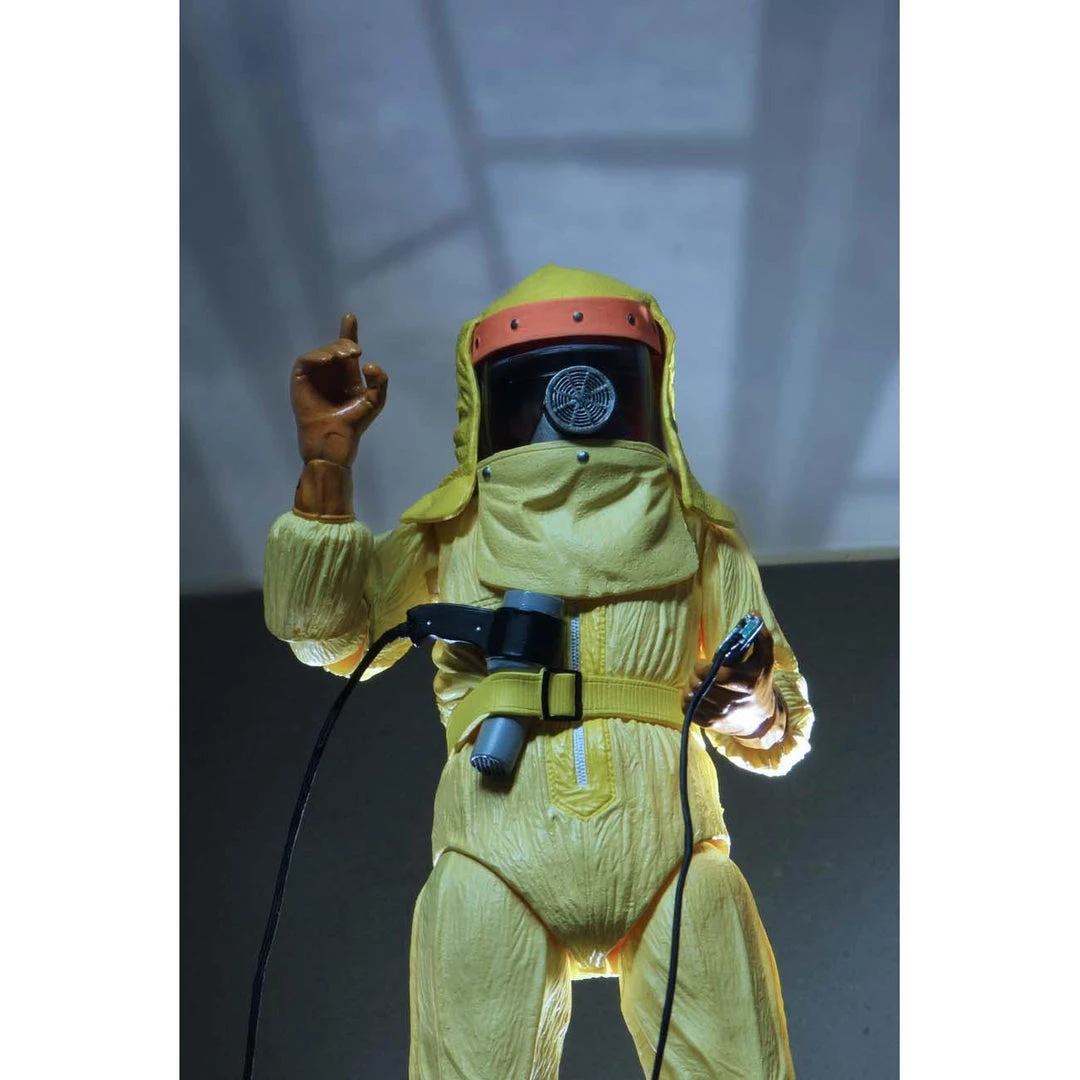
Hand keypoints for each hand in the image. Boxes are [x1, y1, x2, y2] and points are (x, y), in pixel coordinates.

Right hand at [290, 313, 387, 466]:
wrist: (334, 440)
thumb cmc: (354, 424)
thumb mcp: (374, 402)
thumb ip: (380, 381)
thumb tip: (369, 363)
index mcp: (347, 376)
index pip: (346, 350)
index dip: (348, 331)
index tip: (349, 316)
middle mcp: (330, 373)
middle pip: (336, 347)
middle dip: (345, 342)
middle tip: (355, 351)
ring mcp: (315, 376)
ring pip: (322, 352)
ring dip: (334, 349)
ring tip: (346, 355)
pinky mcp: (300, 380)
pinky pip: (306, 360)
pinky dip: (317, 356)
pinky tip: (328, 360)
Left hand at [683, 620, 781, 739]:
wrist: (760, 720)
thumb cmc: (759, 683)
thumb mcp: (765, 660)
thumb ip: (761, 637)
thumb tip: (753, 614)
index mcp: (745, 684)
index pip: (714, 675)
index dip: (703, 667)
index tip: (705, 663)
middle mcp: (731, 703)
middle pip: (700, 685)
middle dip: (696, 675)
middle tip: (700, 671)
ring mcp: (719, 715)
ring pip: (692, 696)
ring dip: (691, 685)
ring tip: (699, 681)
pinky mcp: (709, 724)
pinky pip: (687, 708)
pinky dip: (688, 699)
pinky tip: (697, 694)